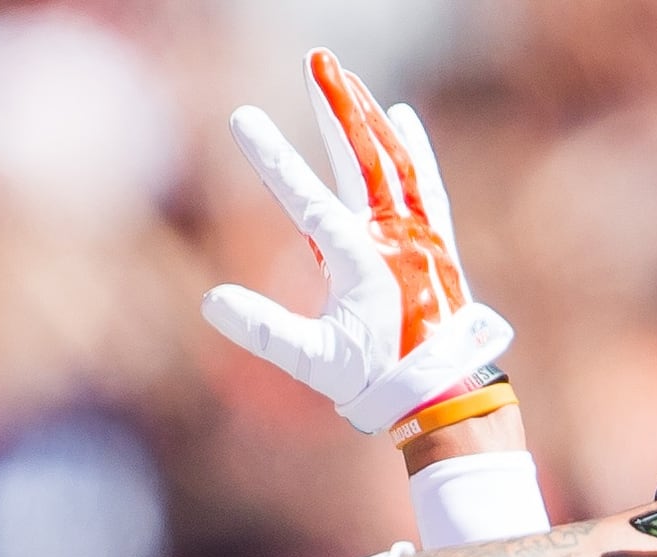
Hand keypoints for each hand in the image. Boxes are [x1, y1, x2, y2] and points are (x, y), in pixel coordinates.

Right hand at [200, 49, 514, 434]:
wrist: (445, 396)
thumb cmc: (378, 383)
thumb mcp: (314, 361)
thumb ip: (264, 329)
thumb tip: (212, 300)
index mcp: (359, 260)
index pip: (306, 196)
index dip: (272, 157)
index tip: (242, 118)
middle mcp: (392, 236)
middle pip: (361, 157)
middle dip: (334, 106)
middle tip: (316, 60)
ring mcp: (418, 235)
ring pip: (393, 160)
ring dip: (368, 116)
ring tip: (346, 78)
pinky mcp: (435, 241)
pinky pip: (424, 181)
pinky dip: (413, 146)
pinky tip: (401, 116)